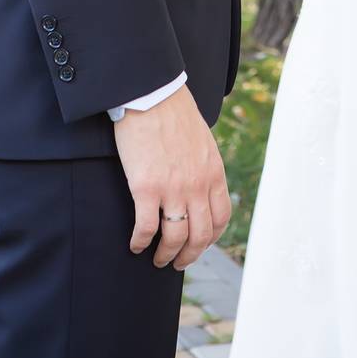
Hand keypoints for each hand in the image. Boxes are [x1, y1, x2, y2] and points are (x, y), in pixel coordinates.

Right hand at [112, 84, 230, 268]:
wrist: (152, 95)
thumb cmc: (174, 113)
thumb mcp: (203, 141)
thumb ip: (204, 166)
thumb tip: (201, 182)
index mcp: (214, 173)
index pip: (221, 218)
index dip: (211, 238)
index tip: (199, 245)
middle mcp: (197, 186)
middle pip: (200, 236)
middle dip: (189, 255)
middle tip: (178, 262)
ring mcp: (173, 189)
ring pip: (174, 238)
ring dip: (166, 254)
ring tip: (157, 258)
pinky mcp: (146, 188)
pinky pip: (145, 227)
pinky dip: (140, 241)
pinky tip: (135, 244)